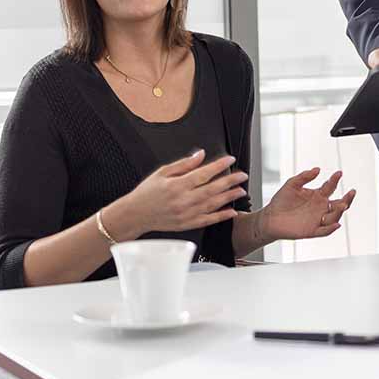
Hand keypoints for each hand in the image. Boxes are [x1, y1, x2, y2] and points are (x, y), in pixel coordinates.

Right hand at [106, 150, 247, 239]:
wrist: (136, 215)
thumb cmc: (147, 193)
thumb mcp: (162, 172)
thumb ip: (183, 164)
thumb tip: (200, 154)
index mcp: (177, 185)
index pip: (203, 173)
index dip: (219, 166)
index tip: (230, 160)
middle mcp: (183, 200)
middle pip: (212, 189)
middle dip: (230, 181)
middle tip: (243, 175)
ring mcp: (186, 214)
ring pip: (213, 205)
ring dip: (229, 197)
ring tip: (241, 190)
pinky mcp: (187, 224)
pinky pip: (208, 220)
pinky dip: (221, 216)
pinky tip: (231, 211)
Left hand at [260, 168, 355, 241]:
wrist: (270, 218)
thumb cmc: (281, 201)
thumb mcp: (291, 184)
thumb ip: (304, 176)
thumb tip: (317, 169)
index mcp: (317, 195)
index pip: (330, 187)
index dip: (335, 180)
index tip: (339, 173)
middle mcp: (320, 207)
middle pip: (339, 204)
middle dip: (347, 198)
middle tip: (351, 192)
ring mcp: (318, 219)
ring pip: (334, 216)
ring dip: (340, 211)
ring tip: (342, 205)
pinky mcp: (312, 230)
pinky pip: (325, 231)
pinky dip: (331, 228)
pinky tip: (336, 224)